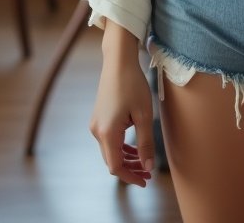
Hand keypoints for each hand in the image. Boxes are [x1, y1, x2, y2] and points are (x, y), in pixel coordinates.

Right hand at [89, 22, 154, 186]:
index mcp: (107, 133)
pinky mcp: (98, 118)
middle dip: (130, 169)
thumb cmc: (133, 85)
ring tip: (143, 162)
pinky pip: (109, 140)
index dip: (131, 176)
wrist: (118, 62)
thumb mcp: (144, 115)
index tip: (145, 181)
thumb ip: (145, 142)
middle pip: (112, 160)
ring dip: (125, 158)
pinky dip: (120, 147)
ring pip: (110, 151)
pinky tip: (133, 148)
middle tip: (148, 173)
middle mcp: (97, 131)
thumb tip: (148, 166)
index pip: (116, 167)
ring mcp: (96, 124)